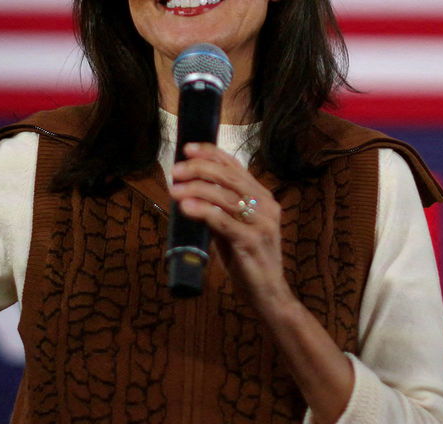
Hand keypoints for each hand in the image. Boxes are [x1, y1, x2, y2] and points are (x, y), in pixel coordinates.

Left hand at [169, 143, 291, 310]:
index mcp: (263, 198)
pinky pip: (224, 220)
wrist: (268, 294)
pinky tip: (186, 207)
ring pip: (226, 196)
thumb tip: (190, 191)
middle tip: (176, 170)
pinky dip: (203, 211)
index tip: (188, 149)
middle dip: (200, 169)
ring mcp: (262, 223)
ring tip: (174, 189)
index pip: (236, 166)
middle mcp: (267, 206)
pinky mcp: (252, 241)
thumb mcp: (234, 229)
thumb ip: (219, 209)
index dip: (211, 154)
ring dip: (196, 189)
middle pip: (230, 176)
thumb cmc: (249, 260)